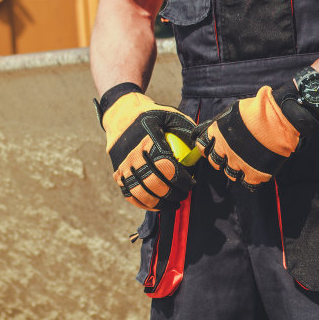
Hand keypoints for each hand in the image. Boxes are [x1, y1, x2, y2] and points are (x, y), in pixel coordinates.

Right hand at [98, 86, 202, 210]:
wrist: (120, 113)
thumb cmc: (151, 115)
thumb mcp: (170, 114)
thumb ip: (187, 129)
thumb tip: (202, 147)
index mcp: (148, 140)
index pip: (168, 168)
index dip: (182, 180)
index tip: (192, 183)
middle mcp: (133, 155)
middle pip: (155, 183)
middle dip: (174, 194)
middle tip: (184, 195)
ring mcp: (123, 166)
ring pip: (142, 192)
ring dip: (161, 203)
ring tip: (174, 204)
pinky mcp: (117, 174)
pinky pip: (130, 195)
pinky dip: (144, 204)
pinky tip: (157, 205)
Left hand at [197, 84, 318, 187]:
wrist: (281, 118)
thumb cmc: (259, 109)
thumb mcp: (234, 111)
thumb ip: (224, 123)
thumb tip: (218, 128)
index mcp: (218, 133)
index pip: (203, 146)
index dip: (207, 148)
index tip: (211, 148)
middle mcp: (225, 150)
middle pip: (215, 162)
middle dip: (220, 160)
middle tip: (229, 156)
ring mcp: (239, 163)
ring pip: (230, 173)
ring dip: (235, 169)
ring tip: (245, 163)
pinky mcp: (255, 173)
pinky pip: (248, 182)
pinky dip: (251, 178)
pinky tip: (256, 171)